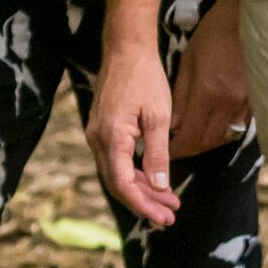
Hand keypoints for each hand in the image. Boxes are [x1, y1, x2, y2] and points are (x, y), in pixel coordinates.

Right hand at [92, 41, 180, 227]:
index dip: (143, 205)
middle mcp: (98, 141)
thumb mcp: (159, 117)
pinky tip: (154, 179)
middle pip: (118, 184)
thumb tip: (161, 186)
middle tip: (170, 216)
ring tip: (169, 201)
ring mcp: (97, 135)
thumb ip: (158, 153)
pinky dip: (135, 173)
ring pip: (117, 173)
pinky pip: (116, 160)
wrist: (126, 50)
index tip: (163, 218)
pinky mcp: (102, 130)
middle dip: (145, 202)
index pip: (123, 185)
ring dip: (142, 189)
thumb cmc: (145, 78)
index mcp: (111, 139)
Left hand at [170, 0, 251, 157]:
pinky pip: (238, 127)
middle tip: (178, 148)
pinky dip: (223, 132)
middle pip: (207, 142)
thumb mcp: (187, 62)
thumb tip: (172, 125)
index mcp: (209, 92)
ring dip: (207, 143)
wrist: (243, 20)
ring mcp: (246, 104)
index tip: (167, 151)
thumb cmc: (212, 36)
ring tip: (194, 139)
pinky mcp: (256, 101)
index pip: (190, 135)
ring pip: (224, 138)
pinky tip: (214, 127)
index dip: (177, 149)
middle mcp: (229, 103)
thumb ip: (179, 96)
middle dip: (190, 149)